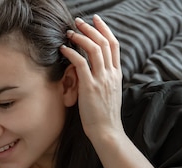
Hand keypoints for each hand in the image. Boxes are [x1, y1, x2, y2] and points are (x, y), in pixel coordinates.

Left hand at [60, 15, 123, 141]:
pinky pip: (81, 63)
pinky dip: (72, 53)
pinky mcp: (90, 87)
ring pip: (94, 48)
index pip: (114, 45)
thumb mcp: (109, 94)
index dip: (104, 30)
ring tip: (70, 32)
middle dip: (90, 28)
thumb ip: (105, 80)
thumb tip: (94, 71)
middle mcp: (111, 74)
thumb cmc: (105, 117)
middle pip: (103, 42)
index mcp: (117, 74)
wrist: (107, 132)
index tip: (96, 21)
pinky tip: (64, 49)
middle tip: (78, 22)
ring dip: (81, 37)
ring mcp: (101, 80)